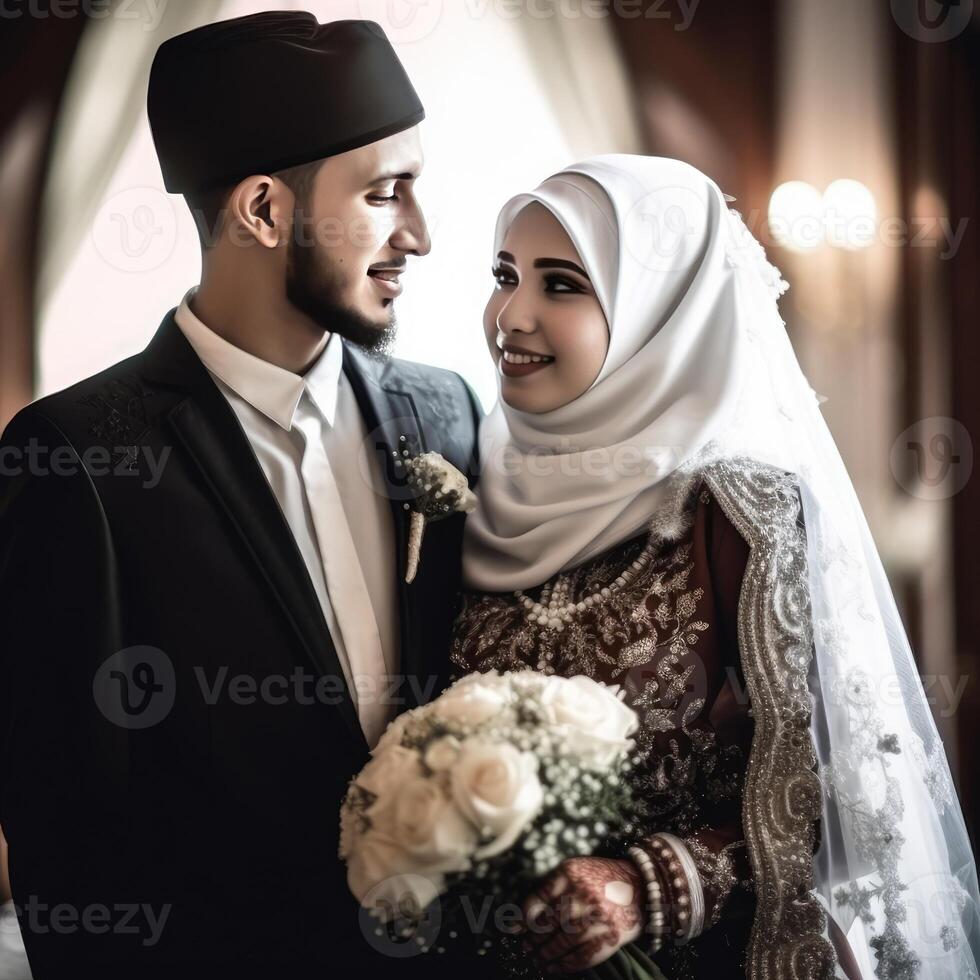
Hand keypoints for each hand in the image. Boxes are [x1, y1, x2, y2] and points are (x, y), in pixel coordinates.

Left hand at [517, 856, 644, 973]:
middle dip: (532, 940)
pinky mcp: (611, 936)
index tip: (515, 931)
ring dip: (545, 956)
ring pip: (563, 942)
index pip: (538, 900)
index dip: (523, 920)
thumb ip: (547, 890)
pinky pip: (582, 956)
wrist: (641, 885)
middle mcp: (583, 893)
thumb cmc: (599, 879)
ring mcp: (598, 916)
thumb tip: (516, 921)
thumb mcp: (574, 871)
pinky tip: (555, 967)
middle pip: (549, 923)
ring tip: (536, 961)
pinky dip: (565, 965)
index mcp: (570, 872)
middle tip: (524, 949)